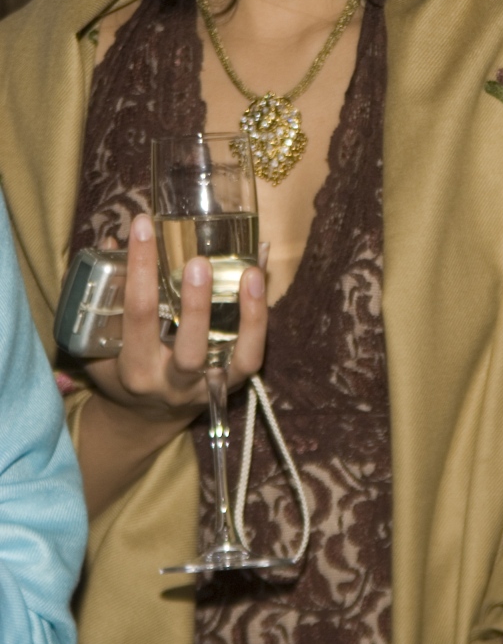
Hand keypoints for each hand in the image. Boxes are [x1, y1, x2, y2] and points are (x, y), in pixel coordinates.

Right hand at [87, 212, 266, 432]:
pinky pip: (254, 352)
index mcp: (134, 370)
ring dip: (246, 313)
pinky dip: (261, 315)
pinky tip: (260, 275)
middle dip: (195, 305)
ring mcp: (208, 385)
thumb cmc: (120, 371)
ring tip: (250, 272)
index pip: (137, 316)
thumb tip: (113, 242)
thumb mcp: (100, 342)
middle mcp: (172, 382)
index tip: (143, 225)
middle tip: (197, 262)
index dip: (140, 269)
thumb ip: (104, 296)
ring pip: (234, 356)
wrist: (145, 418)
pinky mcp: (234, 383)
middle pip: (189, 348)